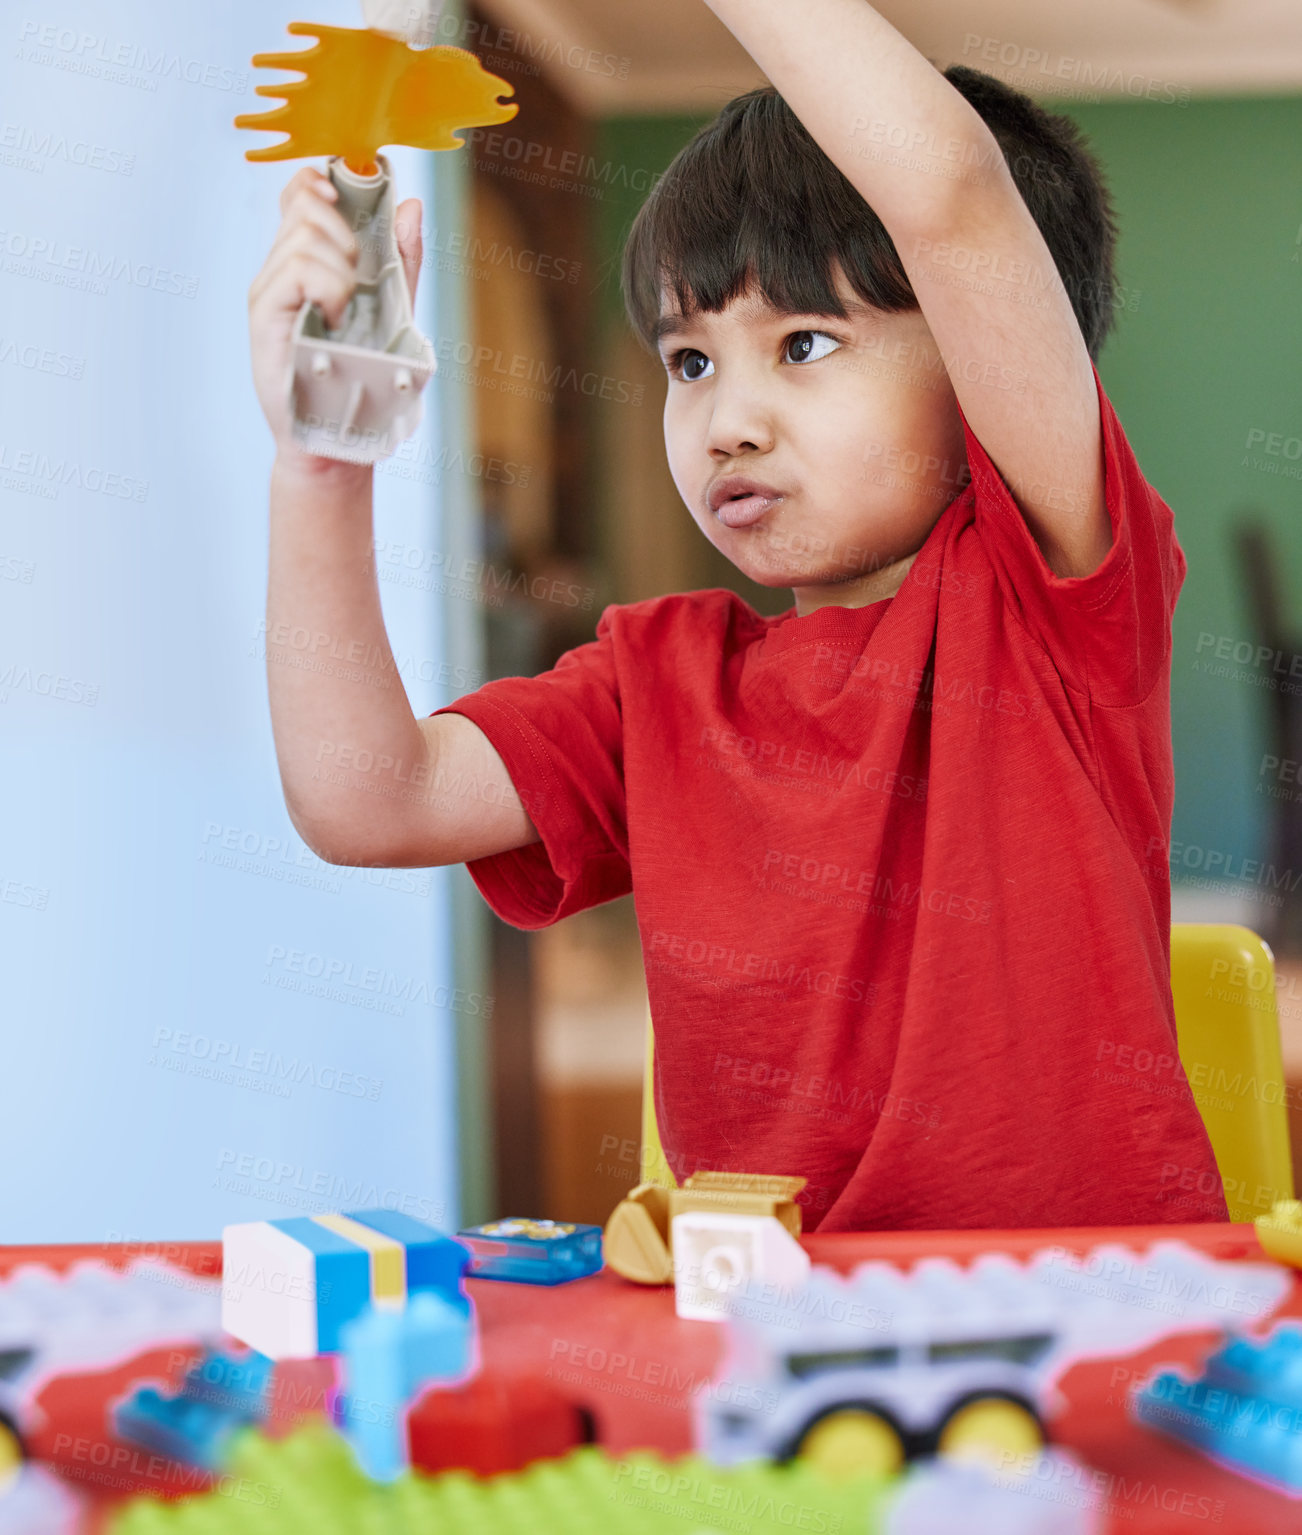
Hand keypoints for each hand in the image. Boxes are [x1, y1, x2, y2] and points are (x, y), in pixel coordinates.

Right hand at [248, 164, 424, 462]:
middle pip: (303, 204)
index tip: (349, 195)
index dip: (320, 181)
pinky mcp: (265, 314)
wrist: (337, 432)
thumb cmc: (360, 376)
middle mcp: (281, 268)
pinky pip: (298, 269)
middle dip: (343, 227)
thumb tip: (411, 205)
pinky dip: (328, 287)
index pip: (300, 193)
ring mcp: (270, 289)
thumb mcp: (394, 310)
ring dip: (341, 268)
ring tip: (346, 310)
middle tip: (357, 275)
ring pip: (304, 235)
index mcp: (307, 260)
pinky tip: (335, 319)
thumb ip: (402, 261)